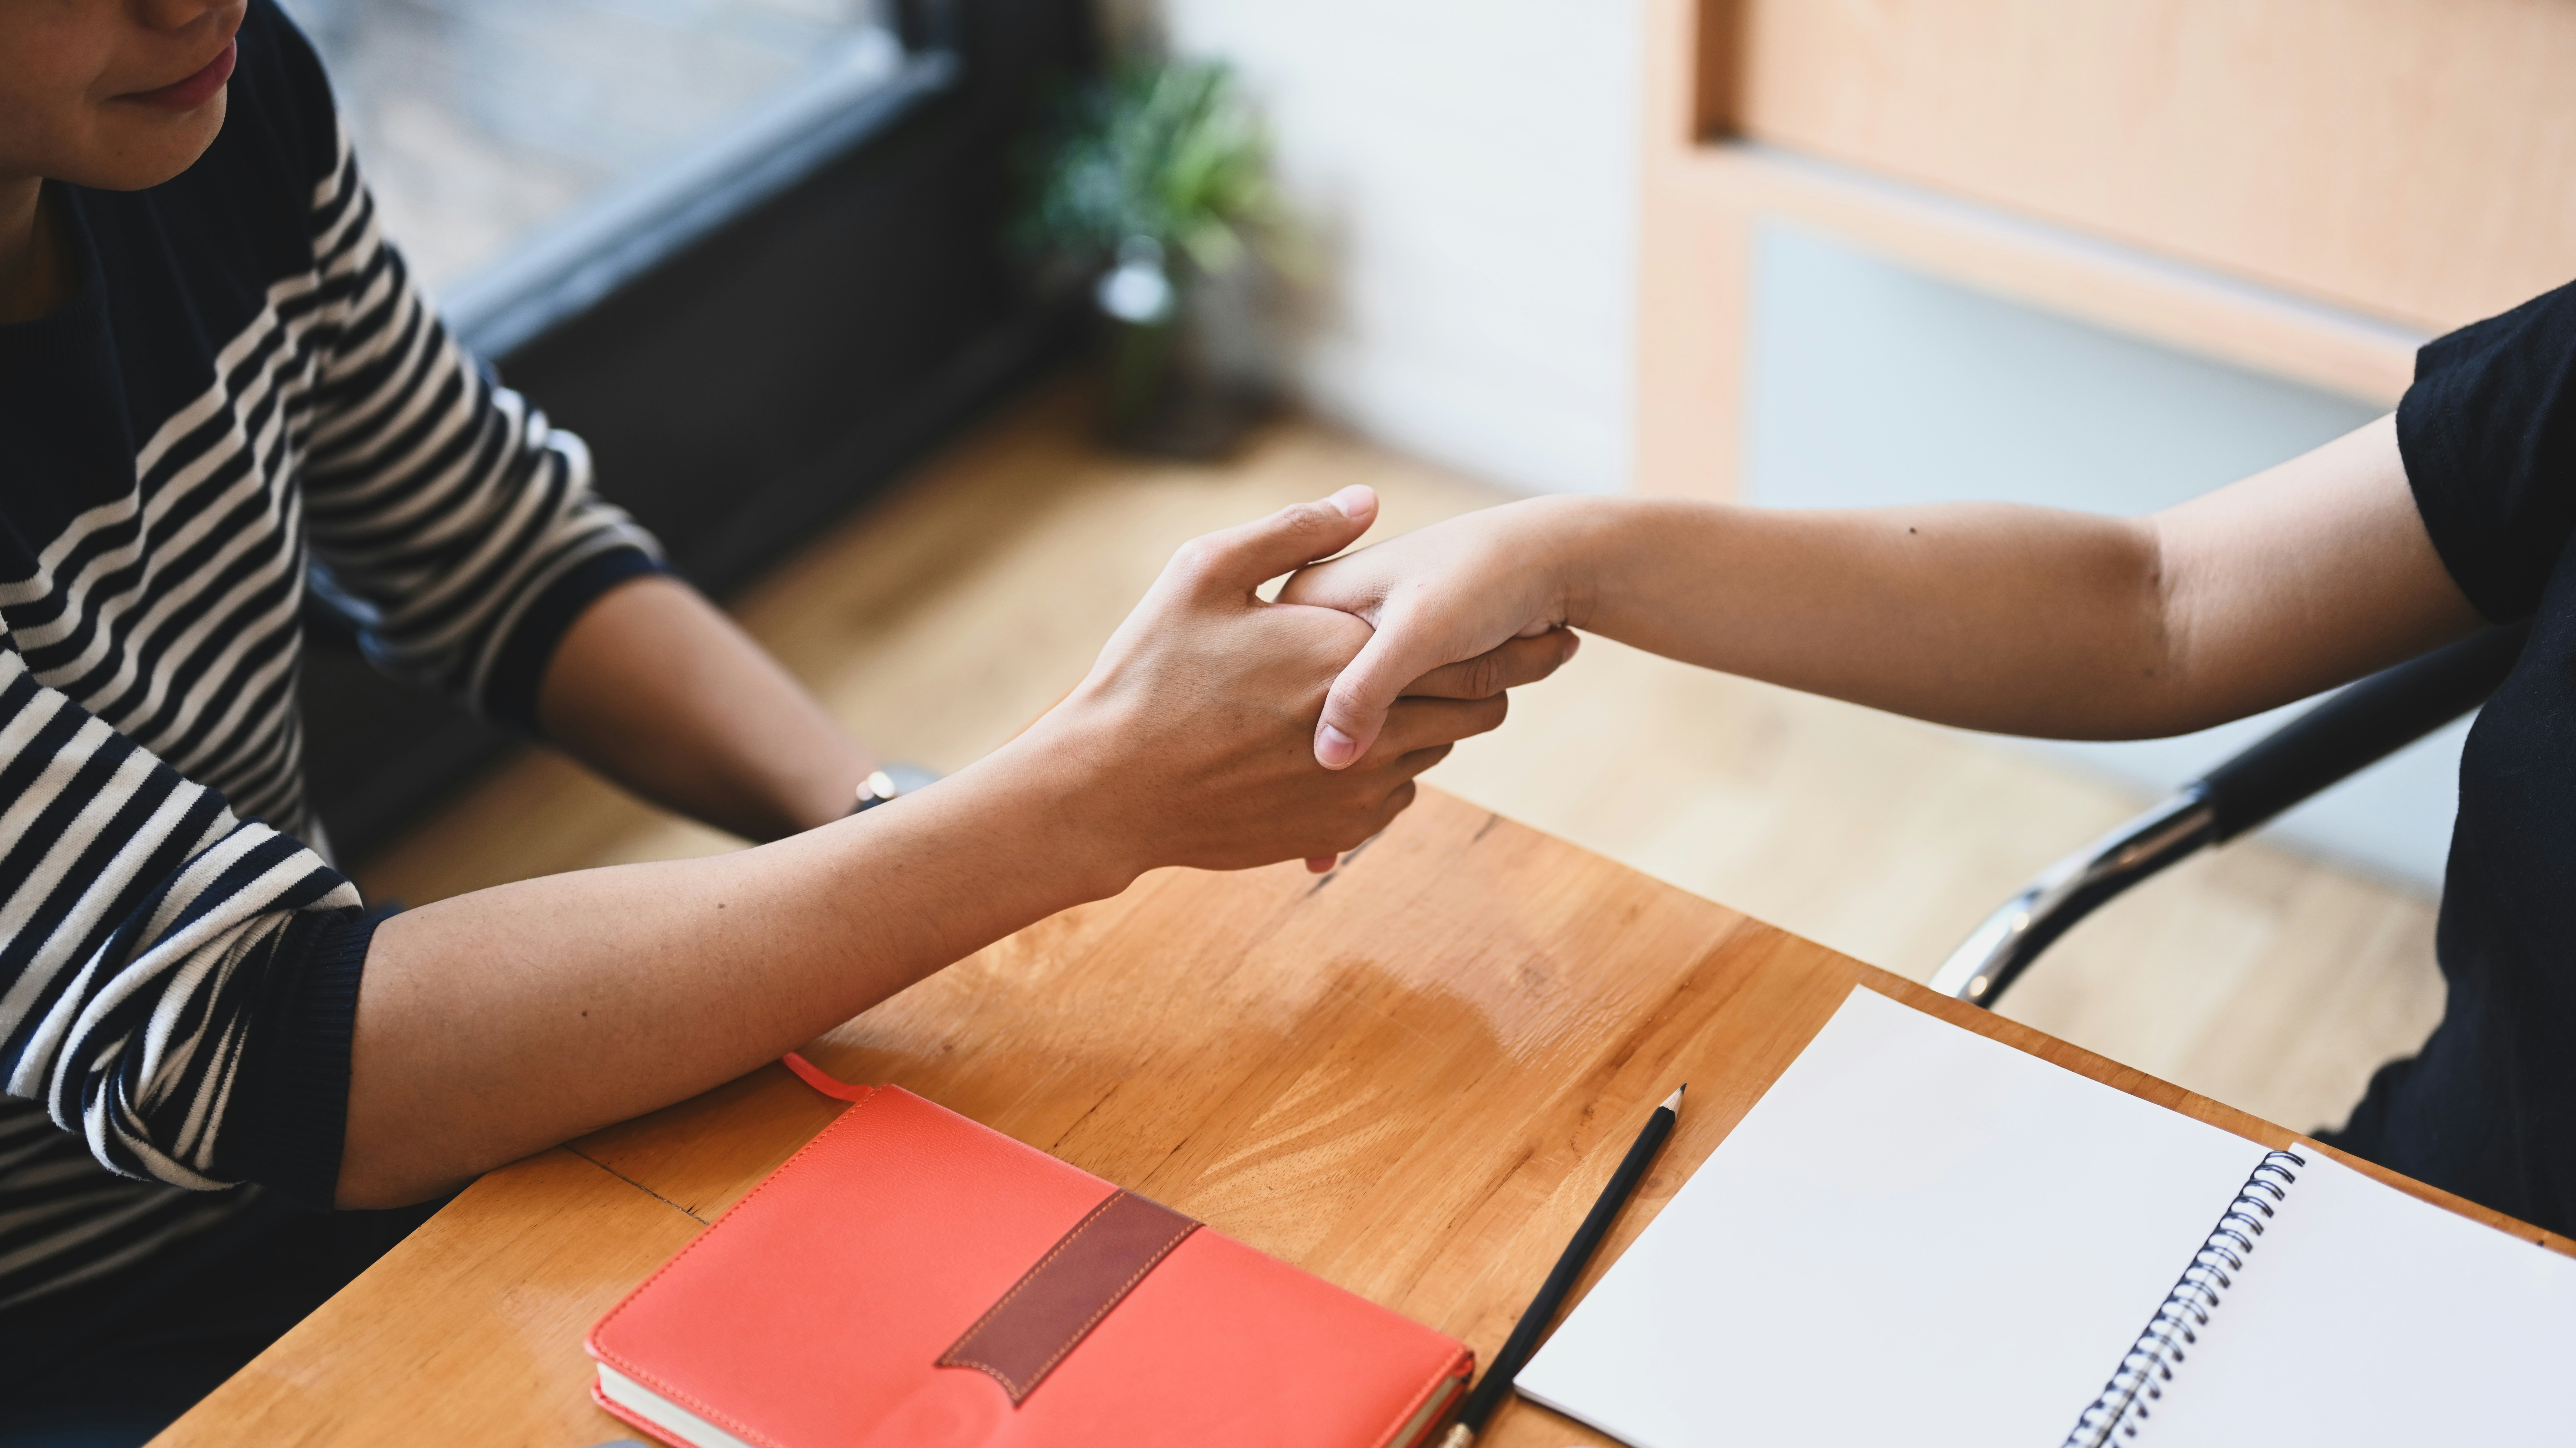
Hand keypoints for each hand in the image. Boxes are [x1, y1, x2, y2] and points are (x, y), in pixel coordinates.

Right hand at [1012, 487, 1571, 882]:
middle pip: (1473, 707)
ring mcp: (1354, 786)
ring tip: (1426, 695)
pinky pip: (1397, 797)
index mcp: (1343, 655)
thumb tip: (1365, 498)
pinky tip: (1365, 744)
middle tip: (1518, 659)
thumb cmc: (1146, 673)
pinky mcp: (1333, 827)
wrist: (1106, 789)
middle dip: (1497, 679)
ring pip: (1437, 751)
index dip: (1513, 638)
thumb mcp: (1204, 574)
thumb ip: (1293, 533)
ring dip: (1440, 723)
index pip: (1469, 652)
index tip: (1546, 624)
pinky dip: (1394, 769)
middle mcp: (1367, 727)